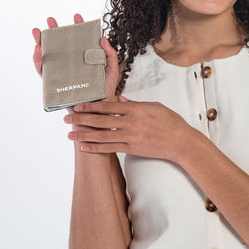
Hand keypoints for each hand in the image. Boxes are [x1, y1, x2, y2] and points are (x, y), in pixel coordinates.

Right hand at [31, 14, 118, 99]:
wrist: (97, 109)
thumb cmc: (105, 91)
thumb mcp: (112, 70)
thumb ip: (110, 54)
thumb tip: (102, 38)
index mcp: (86, 58)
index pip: (81, 40)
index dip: (78, 28)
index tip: (77, 16)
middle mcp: (73, 63)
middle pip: (62, 44)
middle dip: (55, 30)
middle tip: (51, 19)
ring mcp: (63, 72)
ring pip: (49, 55)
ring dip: (41, 42)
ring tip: (38, 31)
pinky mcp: (55, 83)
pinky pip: (43, 71)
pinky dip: (38, 60)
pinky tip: (38, 50)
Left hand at [64, 97, 196, 161]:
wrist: (181, 142)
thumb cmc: (171, 122)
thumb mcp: (154, 107)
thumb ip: (134, 103)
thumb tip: (119, 99)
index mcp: (136, 109)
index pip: (108, 106)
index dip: (91, 106)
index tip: (78, 105)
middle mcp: (131, 123)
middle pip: (101, 120)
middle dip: (82, 119)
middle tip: (66, 118)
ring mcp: (131, 137)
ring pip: (102, 135)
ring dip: (84, 134)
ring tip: (69, 134)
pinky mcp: (132, 149)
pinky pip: (111, 148)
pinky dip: (96, 148)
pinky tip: (84, 147)